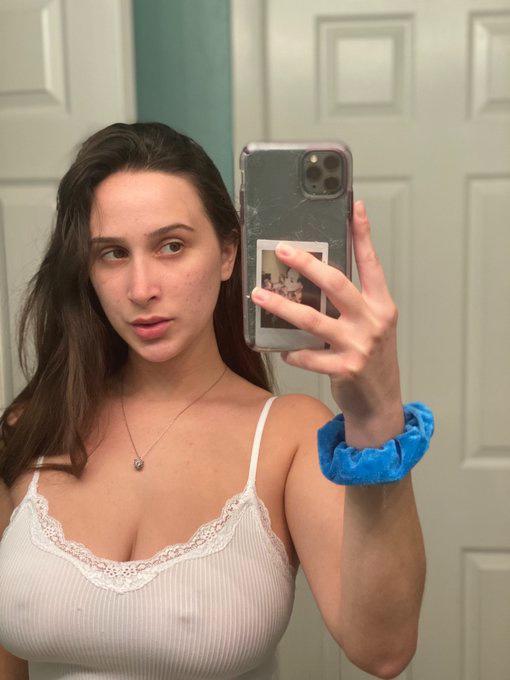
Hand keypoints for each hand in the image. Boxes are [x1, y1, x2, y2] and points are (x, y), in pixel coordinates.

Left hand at [250, 200, 402, 424]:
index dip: (363, 235)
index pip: (371, 264)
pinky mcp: (345, 369)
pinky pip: (308, 356)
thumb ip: (354, 302)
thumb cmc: (372, 359)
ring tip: (259, 295)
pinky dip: (293, 352)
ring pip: (313, 320)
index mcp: (382, 305)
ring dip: (282, 306)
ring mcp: (360, 345)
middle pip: (336, 284)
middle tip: (283, 250)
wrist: (381, 403)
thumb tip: (320, 276)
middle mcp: (373, 321)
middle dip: (307, 264)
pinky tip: (283, 350)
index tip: (355, 207)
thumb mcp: (372, 326)